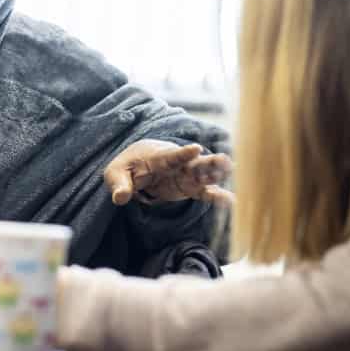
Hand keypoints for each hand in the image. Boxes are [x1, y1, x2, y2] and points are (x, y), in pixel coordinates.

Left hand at [104, 139, 234, 207]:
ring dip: (216, 174)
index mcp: (157, 158)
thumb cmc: (126, 167)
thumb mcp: (115, 174)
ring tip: (234, 173)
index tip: (196, 149)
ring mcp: (184, 175)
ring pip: (203, 175)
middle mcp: (175, 165)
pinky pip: (204, 192)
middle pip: (192, 163)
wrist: (138, 165)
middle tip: (225, 161)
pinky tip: (231, 201)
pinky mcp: (188, 187)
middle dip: (207, 162)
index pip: (170, 156)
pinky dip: (216, 196)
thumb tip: (120, 198)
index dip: (182, 153)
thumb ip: (119, 185)